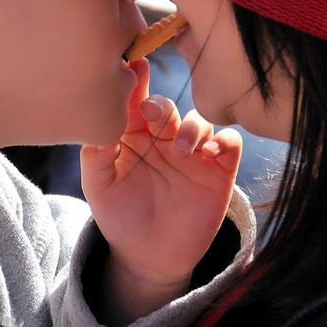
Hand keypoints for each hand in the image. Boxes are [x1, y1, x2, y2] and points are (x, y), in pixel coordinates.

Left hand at [81, 58, 241, 324]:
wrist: (150, 258)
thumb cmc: (120, 217)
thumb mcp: (99, 187)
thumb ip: (96, 154)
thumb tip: (99, 121)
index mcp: (134, 135)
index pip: (135, 102)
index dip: (136, 83)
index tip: (134, 68)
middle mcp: (164, 138)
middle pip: (167, 106)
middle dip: (161, 103)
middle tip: (151, 110)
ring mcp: (194, 153)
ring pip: (200, 121)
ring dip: (191, 127)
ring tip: (180, 150)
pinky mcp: (218, 171)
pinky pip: (230, 143)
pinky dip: (225, 140)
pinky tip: (211, 152)